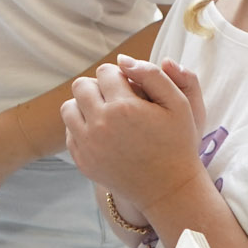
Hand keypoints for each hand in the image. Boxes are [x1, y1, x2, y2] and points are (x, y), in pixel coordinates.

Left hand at [61, 57, 204, 217]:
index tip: (130, 88)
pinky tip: (103, 133)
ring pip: (69, 107)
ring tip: (106, 113)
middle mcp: (101, 125)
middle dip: (99, 87)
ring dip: (85, 105)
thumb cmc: (177, 143)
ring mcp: (88, 144)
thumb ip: (152, 74)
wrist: (168, 188)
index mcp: (124, 107)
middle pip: (82, 86)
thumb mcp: (178, 104)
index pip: (106, 71)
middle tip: (117, 99)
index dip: (119, 76)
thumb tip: (123, 59)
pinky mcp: (82, 160)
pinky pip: (70, 131)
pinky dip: (82, 128)